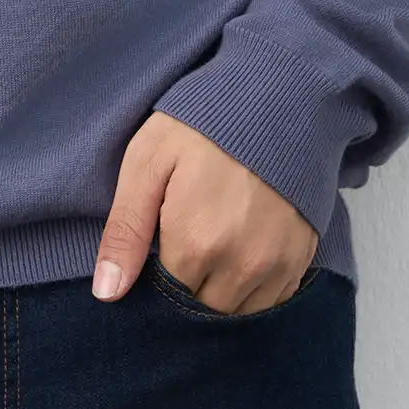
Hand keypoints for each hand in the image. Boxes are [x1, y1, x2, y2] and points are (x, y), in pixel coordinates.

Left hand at [92, 111, 317, 313]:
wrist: (277, 96)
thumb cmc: (202, 124)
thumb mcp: (148, 162)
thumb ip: (125, 230)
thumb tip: (107, 293)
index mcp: (194, 245)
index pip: (164, 297)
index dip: (154, 277)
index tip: (156, 247)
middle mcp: (240, 266)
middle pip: (201, 308)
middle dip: (186, 286)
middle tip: (182, 243)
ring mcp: (276, 265)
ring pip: (236, 312)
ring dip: (219, 292)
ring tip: (212, 247)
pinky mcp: (301, 257)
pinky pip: (272, 301)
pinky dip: (253, 289)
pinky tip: (241, 252)